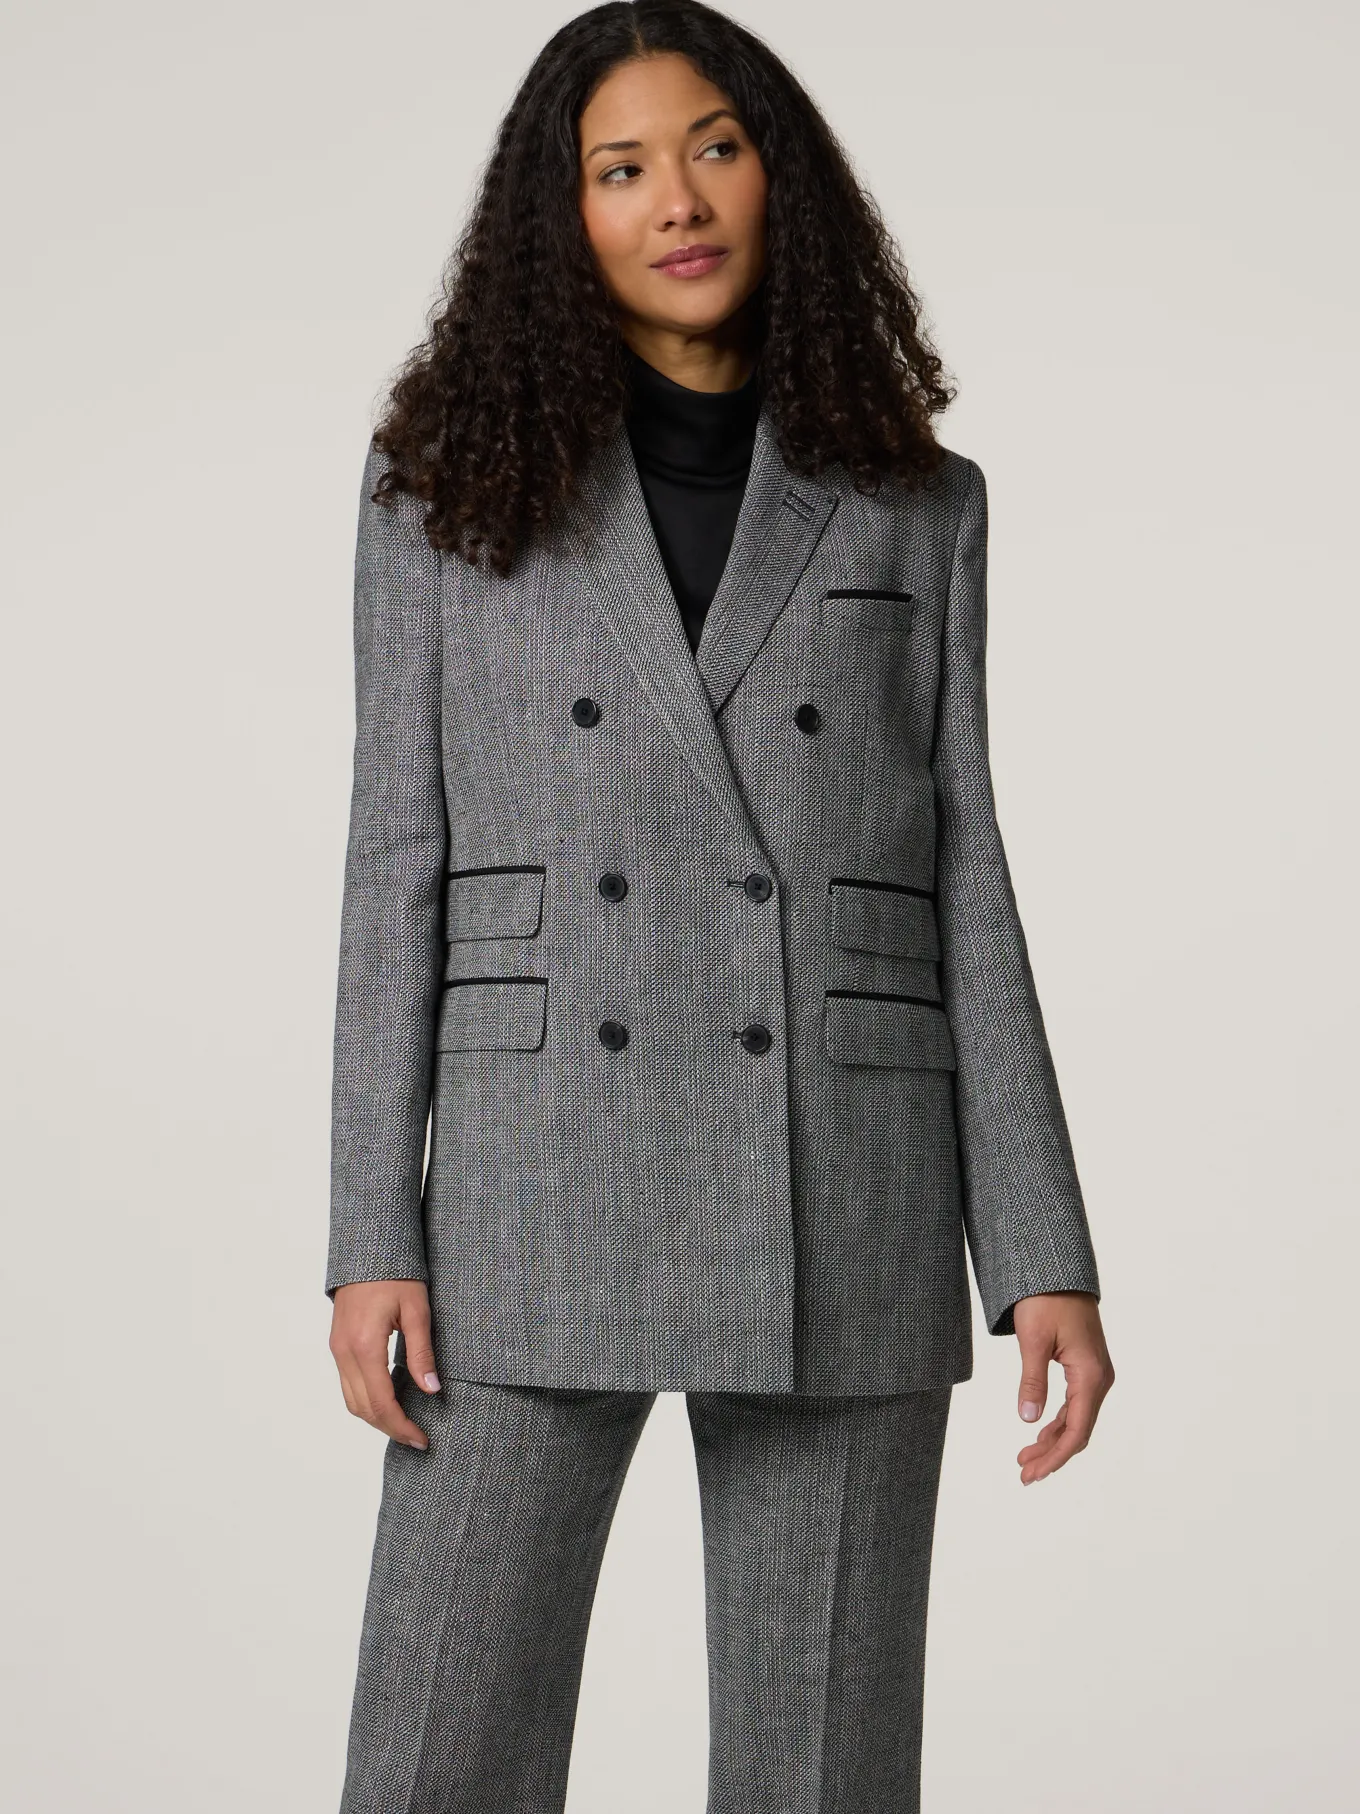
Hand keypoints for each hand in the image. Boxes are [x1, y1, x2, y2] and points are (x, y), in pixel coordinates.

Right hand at [329, 1280, 441, 1449]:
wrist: (367, 1249)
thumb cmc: (396, 1274)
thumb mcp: (417, 1310)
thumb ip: (422, 1352)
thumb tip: (432, 1390)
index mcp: (365, 1346)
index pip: (381, 1403)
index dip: (401, 1427)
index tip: (422, 1439)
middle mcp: (344, 1352)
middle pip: (362, 1409)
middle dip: (389, 1428)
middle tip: (416, 1438)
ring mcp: (337, 1349)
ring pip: (351, 1400)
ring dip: (376, 1417)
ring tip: (404, 1424)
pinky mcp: (337, 1344)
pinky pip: (348, 1384)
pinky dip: (366, 1399)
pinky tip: (389, 1398)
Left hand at [1012, 1291, 1113, 1484]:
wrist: (1058, 1273)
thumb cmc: (1045, 1300)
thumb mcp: (1033, 1340)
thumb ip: (1032, 1381)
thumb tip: (1029, 1420)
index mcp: (1090, 1375)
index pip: (1075, 1430)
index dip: (1054, 1457)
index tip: (1031, 1474)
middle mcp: (1099, 1378)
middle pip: (1078, 1430)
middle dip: (1052, 1455)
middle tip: (1023, 1474)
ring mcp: (1095, 1374)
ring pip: (1077, 1419)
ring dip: (1053, 1441)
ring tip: (1026, 1459)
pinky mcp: (1086, 1368)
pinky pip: (1075, 1404)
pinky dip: (1058, 1422)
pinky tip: (1040, 1434)